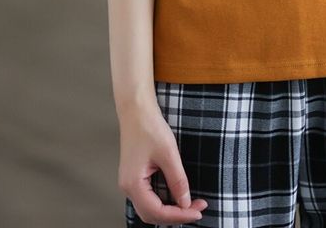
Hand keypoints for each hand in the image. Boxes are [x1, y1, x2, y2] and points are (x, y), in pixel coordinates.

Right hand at [118, 100, 208, 223]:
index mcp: (133, 183)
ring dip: (169, 211)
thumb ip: (177, 180)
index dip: (178, 215)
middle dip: (175, 216)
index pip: (156, 211)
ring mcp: (130, 183)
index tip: (197, 212)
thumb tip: (186, 203)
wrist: (136, 110)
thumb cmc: (149, 126)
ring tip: (190, 205)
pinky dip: (163, 202)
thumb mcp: (168, 153)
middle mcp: (128, 187)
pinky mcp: (134, 177)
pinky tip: (177, 197)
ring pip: (149, 208)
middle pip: (151, 215)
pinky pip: (148, 198)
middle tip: (197, 209)